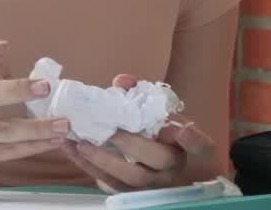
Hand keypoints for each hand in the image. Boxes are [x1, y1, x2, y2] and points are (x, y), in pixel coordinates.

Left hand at [62, 74, 213, 192]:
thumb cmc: (150, 130)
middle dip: (132, 144)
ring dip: (103, 159)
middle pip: (158, 160)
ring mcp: (150, 182)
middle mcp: (171, 167)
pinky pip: (109, 182)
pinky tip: (70, 149)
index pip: (200, 145)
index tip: (182, 130)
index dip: (193, 139)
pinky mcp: (128, 190)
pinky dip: (87, 165)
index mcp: (183, 145)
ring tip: (81, 142)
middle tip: (110, 131)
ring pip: (131, 177)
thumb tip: (122, 81)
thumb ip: (139, 95)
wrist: (144, 160)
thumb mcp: (151, 112)